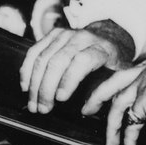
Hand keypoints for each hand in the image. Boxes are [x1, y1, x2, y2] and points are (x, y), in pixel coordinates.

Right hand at [20, 20, 135, 113]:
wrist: (110, 36)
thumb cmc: (113, 61)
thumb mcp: (119, 76)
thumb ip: (105, 92)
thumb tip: (87, 110)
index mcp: (101, 48)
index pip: (82, 61)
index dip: (69, 80)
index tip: (61, 99)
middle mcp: (82, 38)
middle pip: (58, 61)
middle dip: (46, 88)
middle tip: (43, 109)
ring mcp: (66, 34)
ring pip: (43, 58)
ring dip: (34, 84)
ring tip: (33, 104)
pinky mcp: (53, 34)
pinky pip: (34, 51)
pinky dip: (27, 70)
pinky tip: (25, 86)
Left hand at [85, 56, 145, 144]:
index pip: (128, 76)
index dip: (116, 87)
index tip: (109, 96)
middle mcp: (144, 72)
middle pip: (112, 84)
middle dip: (96, 98)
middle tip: (86, 110)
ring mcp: (142, 85)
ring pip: (117, 107)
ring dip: (112, 129)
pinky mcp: (144, 101)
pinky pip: (129, 124)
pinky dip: (127, 139)